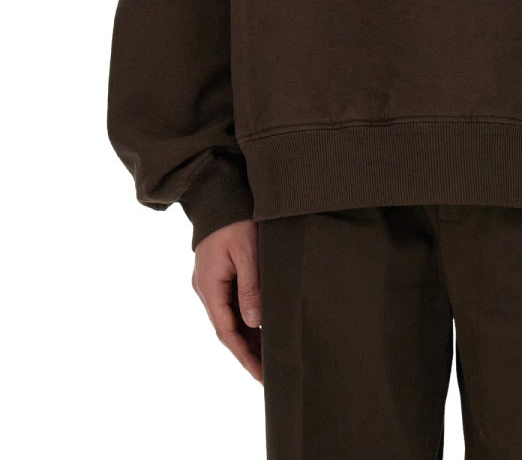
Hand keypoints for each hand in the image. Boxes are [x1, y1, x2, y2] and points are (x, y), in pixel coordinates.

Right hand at [191, 218, 261, 382]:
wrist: (218, 193)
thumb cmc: (234, 220)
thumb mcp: (246, 251)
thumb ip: (250, 286)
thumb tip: (254, 321)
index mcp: (209, 286)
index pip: (227, 332)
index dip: (244, 355)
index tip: (261, 374)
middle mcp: (206, 288)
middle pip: (227, 329)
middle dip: (247, 352)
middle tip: (269, 373)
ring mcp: (210, 282)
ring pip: (229, 318)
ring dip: (247, 337)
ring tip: (269, 355)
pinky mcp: (218, 274)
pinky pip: (231, 304)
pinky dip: (245, 319)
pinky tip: (261, 327)